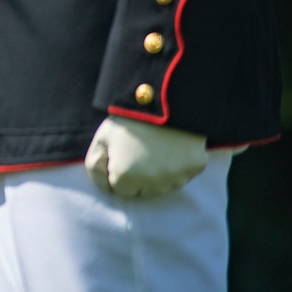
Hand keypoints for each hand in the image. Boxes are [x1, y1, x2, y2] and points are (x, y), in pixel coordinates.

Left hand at [84, 115, 208, 198]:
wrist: (164, 99)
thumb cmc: (129, 118)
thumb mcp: (102, 138)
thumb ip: (96, 165)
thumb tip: (105, 186)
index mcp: (125, 178)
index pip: (119, 190)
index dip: (118, 173)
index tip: (121, 156)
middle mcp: (152, 184)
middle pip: (142, 191)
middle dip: (137, 177)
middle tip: (138, 150)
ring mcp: (176, 177)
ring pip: (164, 186)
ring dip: (158, 174)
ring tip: (155, 148)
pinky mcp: (195, 168)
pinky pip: (184, 174)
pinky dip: (178, 165)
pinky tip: (172, 147)